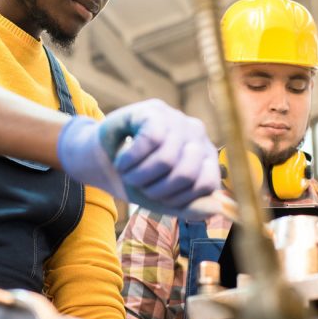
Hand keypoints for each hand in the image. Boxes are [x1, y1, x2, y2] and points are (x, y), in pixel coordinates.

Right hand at [56, 100, 219, 216]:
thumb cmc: (137, 180)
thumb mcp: (163, 199)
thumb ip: (190, 207)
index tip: (157, 198)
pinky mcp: (155, 110)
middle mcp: (198, 134)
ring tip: (127, 173)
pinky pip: (150, 141)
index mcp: (207, 158)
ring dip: (138, 175)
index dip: (178, 199)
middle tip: (138, 184)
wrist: (102, 161)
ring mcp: (178, 119)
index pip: (206, 185)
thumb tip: (215, 208)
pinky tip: (121, 160)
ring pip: (166, 159)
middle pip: (185, 174)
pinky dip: (129, 159)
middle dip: (155, 190)